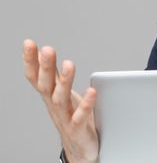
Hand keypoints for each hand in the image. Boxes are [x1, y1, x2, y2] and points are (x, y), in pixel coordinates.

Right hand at [22, 39, 98, 162]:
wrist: (81, 148)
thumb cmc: (72, 116)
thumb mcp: (61, 93)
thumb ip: (55, 74)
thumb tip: (45, 52)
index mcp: (50, 95)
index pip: (36, 76)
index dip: (31, 61)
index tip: (29, 43)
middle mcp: (54, 105)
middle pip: (46, 85)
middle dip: (46, 67)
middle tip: (48, 49)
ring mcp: (65, 117)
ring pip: (60, 98)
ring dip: (64, 81)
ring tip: (69, 64)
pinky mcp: (78, 129)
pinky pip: (80, 116)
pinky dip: (85, 104)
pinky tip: (92, 92)